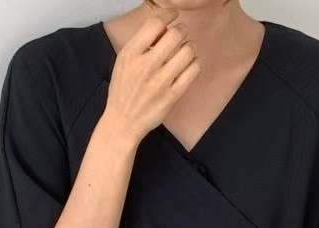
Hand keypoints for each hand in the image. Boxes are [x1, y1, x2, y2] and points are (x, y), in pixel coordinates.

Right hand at [103, 10, 201, 145]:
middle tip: (181, 35)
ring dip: (191, 46)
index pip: (156, 23)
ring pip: (188, 51)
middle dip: (182, 30)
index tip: (174, 14)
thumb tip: (164, 27)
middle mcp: (147, 66)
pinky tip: (189, 65)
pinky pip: (193, 71)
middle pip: (176, 34)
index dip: (169, 14)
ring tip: (186, 50)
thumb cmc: (124, 90)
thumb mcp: (124, 61)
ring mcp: (161, 82)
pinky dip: (195, 63)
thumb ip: (141, 43)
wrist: (123, 122)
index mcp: (132, 53)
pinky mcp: (173, 96)